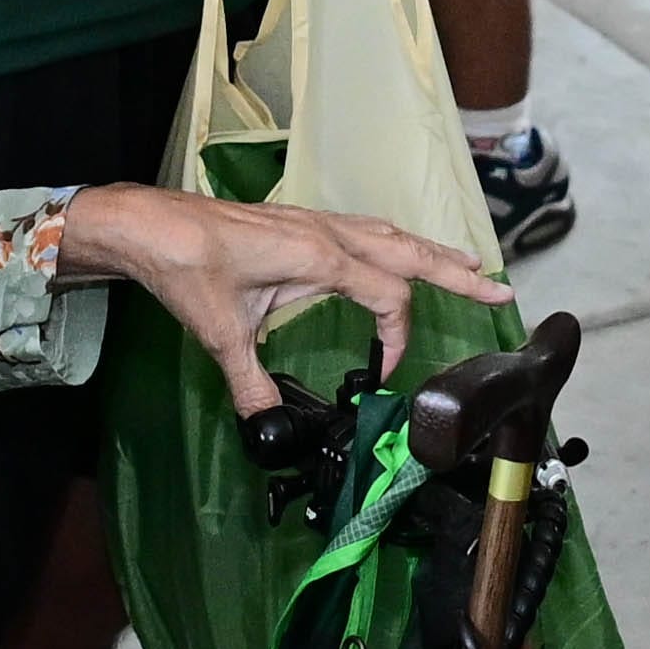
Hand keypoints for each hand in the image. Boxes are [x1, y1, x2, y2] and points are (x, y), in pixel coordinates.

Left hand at [60, 182, 499, 414]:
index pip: (388, 296)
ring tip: (468, 266)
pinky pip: (366, 228)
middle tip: (501, 293)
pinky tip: (397, 250)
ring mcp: (316, 223)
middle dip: (458, 274)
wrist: (149, 224)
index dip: (397, 339)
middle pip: (410, 252)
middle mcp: (327, 233)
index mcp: (319, 256)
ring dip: (431, 251)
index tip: (382, 374)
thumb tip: (269, 426)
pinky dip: (396, 241)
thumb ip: (251, 383)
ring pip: (391, 234)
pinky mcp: (301, 223)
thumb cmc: (185, 266)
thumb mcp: (220, 334)